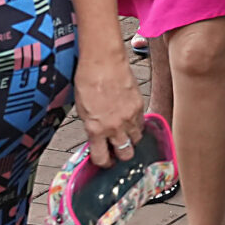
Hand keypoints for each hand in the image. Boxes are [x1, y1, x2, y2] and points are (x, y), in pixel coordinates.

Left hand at [69, 44, 144, 167]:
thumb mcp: (82, 110)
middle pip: (125, 154)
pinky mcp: (139, 107)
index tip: (105, 160)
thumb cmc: (88, 81)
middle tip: (117, 148)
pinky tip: (129, 118)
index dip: (104, 162)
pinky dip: (136, 125)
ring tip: (124, 131)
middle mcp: (115, 127)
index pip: (103, 158)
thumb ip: (92, 127)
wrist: (103, 62)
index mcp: (96, 129)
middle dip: (121, 154)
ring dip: (130, 139)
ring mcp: (129, 117)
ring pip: (137, 140)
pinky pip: (142, 124)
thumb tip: (97, 138)